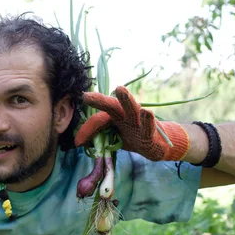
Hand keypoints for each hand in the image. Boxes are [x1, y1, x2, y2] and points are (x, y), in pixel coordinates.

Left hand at [74, 86, 189, 160]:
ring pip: (131, 109)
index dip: (87, 130)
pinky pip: (148, 127)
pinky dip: (148, 120)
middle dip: (100, 100)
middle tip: (87, 96)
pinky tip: (148, 113)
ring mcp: (139, 122)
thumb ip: (99, 134)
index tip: (77, 142)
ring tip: (120, 89)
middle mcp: (126, 116)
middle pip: (112, 106)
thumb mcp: (114, 136)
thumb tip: (77, 141)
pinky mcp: (151, 134)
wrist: (156, 145)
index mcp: (115, 116)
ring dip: (126, 100)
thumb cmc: (132, 136)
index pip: (98, 120)